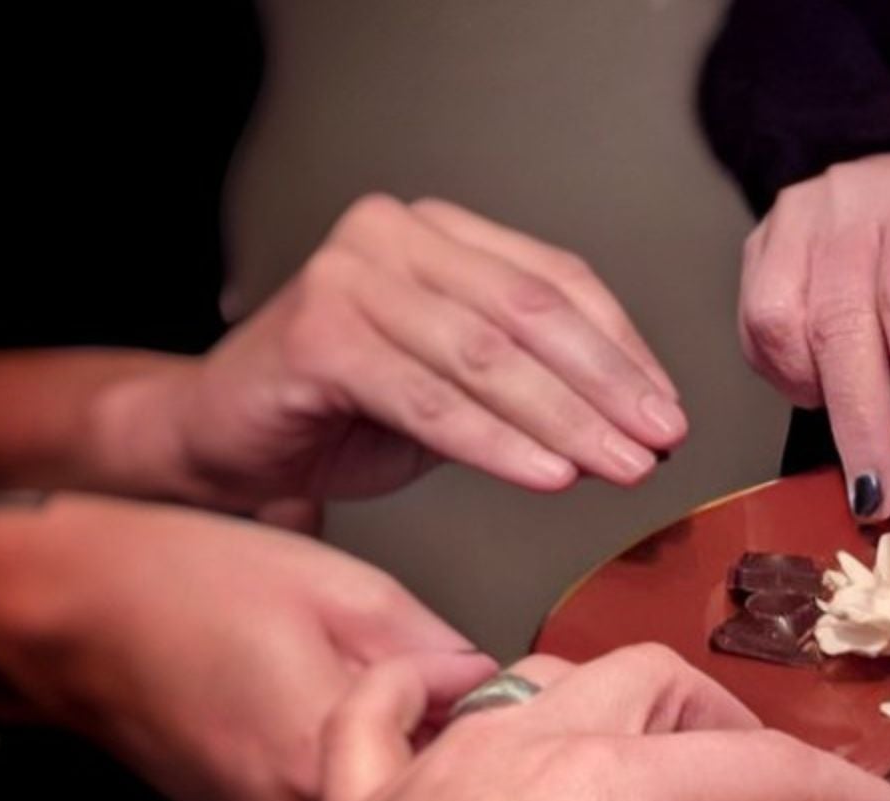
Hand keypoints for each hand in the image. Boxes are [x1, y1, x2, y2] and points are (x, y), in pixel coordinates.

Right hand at [0, 493, 495, 800]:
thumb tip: (490, 680)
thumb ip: (433, 648)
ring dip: (398, 755)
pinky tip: (319, 710)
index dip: (489, 713)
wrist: (69, 612)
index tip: (493, 680)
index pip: (465, 764)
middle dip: (446, 737)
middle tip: (427, 673)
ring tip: (357, 682)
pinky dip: (350, 768)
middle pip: (427, 797)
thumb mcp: (342, 589)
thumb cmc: (185, 587)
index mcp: (323, 759)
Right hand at [111, 195, 686, 507]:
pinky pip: (430, 399)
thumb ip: (534, 381)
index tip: (668, 410)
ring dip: (567, 421)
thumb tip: (639, 415)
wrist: (221, 438)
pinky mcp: (318, 335)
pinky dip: (498, 442)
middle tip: (660, 442)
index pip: (558, 283)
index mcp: (439, 234)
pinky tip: (549, 476)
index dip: (624, 349)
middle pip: (532, 314)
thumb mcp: (457, 386)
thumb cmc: (341, 410)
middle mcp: (395, 237)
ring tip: (621, 467)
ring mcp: (351, 278)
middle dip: (608, 386)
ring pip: (488, 358)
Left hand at [222, 645, 889, 800]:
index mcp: (602, 786)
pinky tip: (466, 691)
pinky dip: (436, 690)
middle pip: (666, 694)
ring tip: (678, 788)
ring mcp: (433, 770)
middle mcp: (517, 748)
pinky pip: (390, 711)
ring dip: (627, 716)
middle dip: (742, 744)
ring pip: (551, 680)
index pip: (763, 770)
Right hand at [739, 154, 889, 518]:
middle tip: (882, 497)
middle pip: (841, 325)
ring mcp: (788, 233)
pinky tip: (834, 388)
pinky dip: (798, 384)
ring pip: (790, 337)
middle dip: (865, 424)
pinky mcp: (753, 264)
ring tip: (867, 438)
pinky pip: (761, 344)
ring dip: (832, 405)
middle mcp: (844, 207)